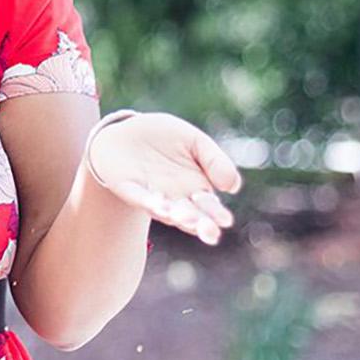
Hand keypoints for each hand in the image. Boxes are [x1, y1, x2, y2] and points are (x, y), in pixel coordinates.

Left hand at [84, 111, 243, 245]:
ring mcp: (151, 195)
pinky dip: (149, 202)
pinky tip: (159, 206)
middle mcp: (175, 197)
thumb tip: (232, 188)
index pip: (210, 207)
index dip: (217, 215)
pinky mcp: (129, 187)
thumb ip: (215, 161)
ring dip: (175, 216)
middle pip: (190, 216)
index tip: (224, 220)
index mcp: (196, 188)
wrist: (127, 128)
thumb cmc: (166, 137)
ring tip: (185, 219)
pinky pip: (140, 197)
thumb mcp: (195, 141)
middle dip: (200, 224)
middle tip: (209, 232)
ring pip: (166, 211)